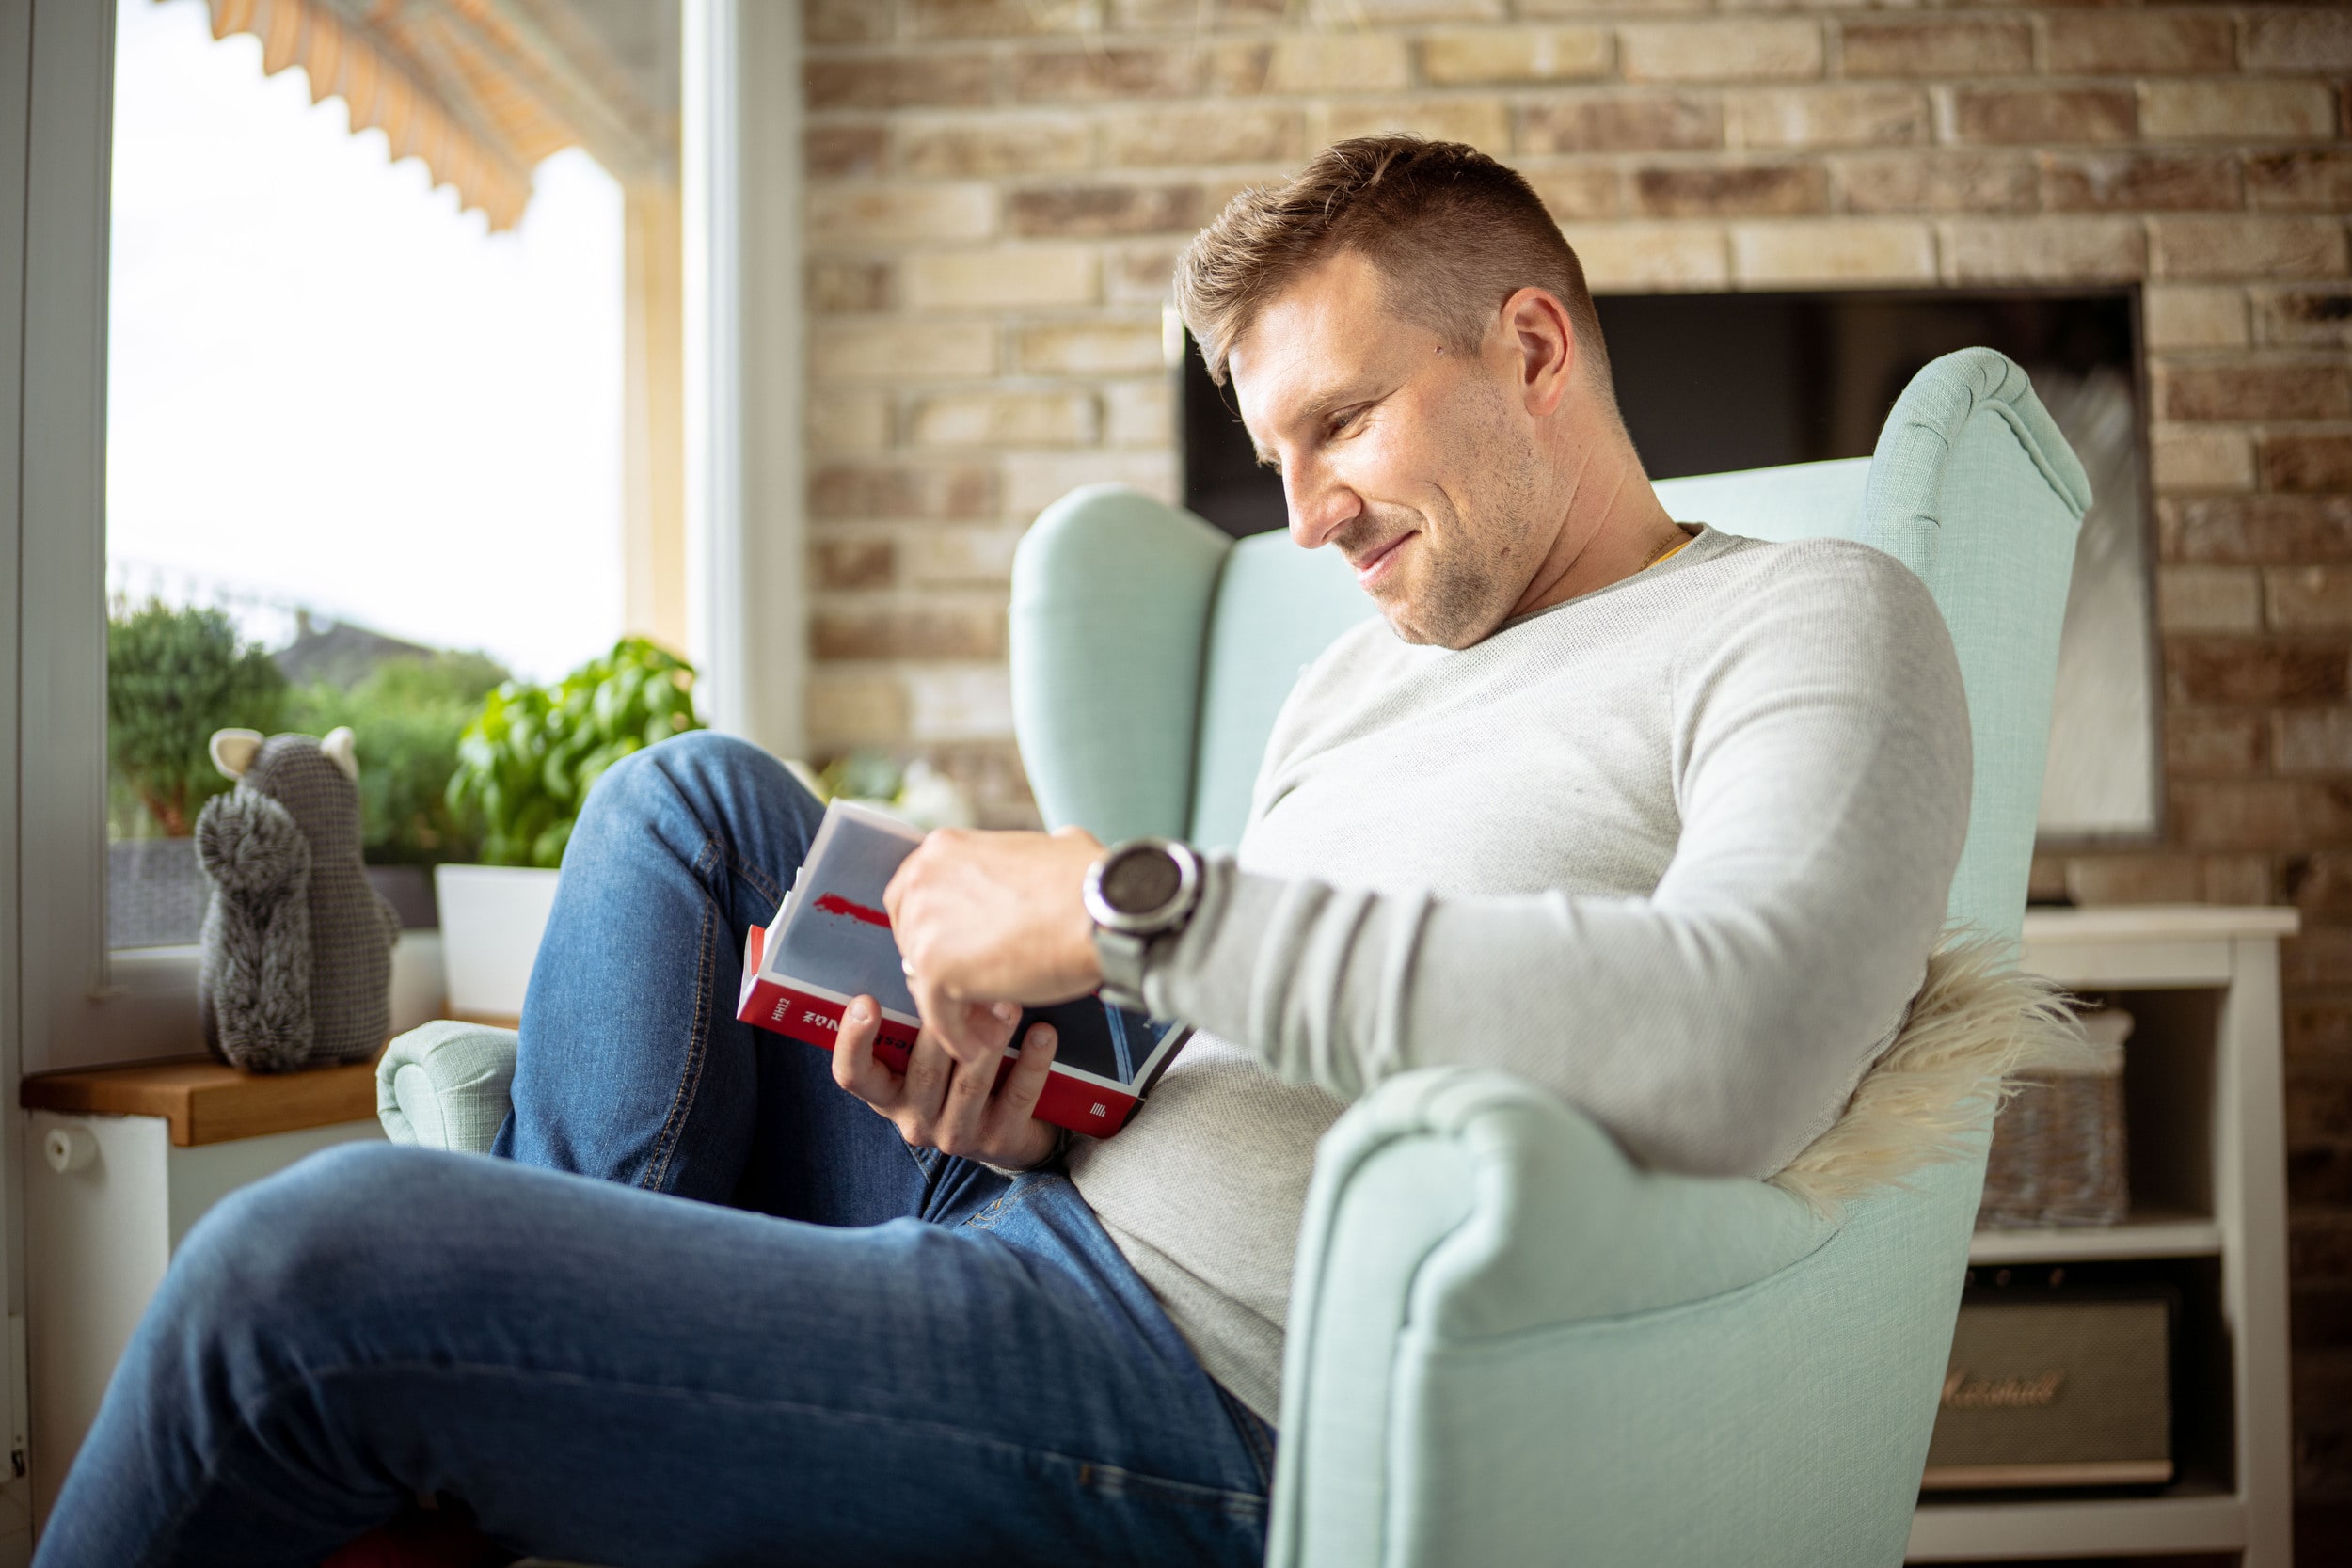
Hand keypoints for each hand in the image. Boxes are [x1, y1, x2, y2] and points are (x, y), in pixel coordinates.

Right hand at [831, 994, 1062, 1169]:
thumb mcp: (929, 1055)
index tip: (866, 1002)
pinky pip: (1017, 1097)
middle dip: (945, 1025)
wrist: (1010, 1131)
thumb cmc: (959, 1076)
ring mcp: (957, 1135)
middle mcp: (915, 1119)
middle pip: (923, 1070)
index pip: (853, 1075)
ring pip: (970, 1083)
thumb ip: (917, 1018)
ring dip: (993, 1038)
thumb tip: (920, 951)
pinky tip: (1043, 1033)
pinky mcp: (1001, 1141)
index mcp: (888, 1094)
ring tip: (1011, 1003)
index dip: (853, 1041)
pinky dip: (1031, 1062)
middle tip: (965, 985)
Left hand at [884, 825, 1104, 1067]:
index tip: (963, 954)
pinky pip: (938, 1016)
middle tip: (981, 993)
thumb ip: (1030, 856)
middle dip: (946, 971)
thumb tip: (1053, 851)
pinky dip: (959, 1036)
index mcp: (944, 849)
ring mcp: (924, 925)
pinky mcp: (936, 969)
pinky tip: (981, 1044)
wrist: (1101, 914)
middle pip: (914, 942)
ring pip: (925, 983)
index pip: (915, 899)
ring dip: (957, 1007)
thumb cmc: (1087, 883)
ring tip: (991, 1025)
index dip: (941, 933)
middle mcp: (922, 881)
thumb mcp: (1052, 845)